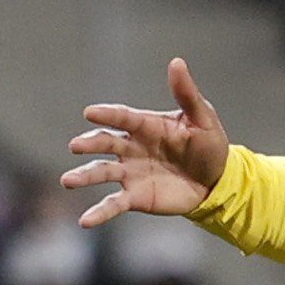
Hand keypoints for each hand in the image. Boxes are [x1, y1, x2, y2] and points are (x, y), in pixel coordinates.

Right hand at [66, 57, 232, 227]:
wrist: (216, 182)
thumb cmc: (208, 145)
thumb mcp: (202, 118)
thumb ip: (186, 94)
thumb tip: (176, 62)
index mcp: (145, 125)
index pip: (122, 117)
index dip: (107, 115)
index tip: (91, 113)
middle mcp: (131, 147)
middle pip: (105, 143)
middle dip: (90, 144)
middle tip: (76, 146)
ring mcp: (130, 172)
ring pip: (101, 173)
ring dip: (84, 176)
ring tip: (68, 181)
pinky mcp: (135, 197)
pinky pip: (113, 204)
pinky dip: (99, 213)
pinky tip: (85, 221)